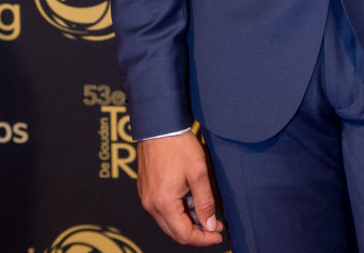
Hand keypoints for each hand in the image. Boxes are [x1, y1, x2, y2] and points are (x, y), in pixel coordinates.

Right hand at [137, 131, 223, 245]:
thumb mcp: (198, 172)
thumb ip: (205, 202)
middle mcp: (151, 205)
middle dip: (196, 233)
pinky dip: (176, 211)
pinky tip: (189, 201)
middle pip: (174, 232)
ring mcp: (146, 197)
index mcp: (163, 204)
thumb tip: (210, 225)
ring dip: (186, 222)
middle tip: (214, 225)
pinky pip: (161, 209)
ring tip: (204, 211)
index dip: (203, 239)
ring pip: (167, 221)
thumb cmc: (178, 145)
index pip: (184, 235)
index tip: (218, 234)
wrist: (159, 125)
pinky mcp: (145, 188)